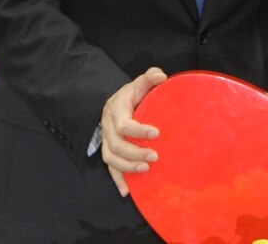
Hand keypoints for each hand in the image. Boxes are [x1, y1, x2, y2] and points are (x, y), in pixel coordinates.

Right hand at [100, 67, 167, 196]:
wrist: (117, 102)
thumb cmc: (132, 94)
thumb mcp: (139, 83)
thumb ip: (149, 78)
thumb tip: (161, 76)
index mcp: (116, 110)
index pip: (123, 124)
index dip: (138, 130)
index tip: (157, 133)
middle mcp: (107, 127)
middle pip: (116, 145)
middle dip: (135, 152)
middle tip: (155, 157)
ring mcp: (107, 141)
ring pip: (111, 158)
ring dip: (127, 167)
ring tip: (146, 170)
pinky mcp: (109, 151)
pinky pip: (110, 167)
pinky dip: (117, 180)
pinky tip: (127, 192)